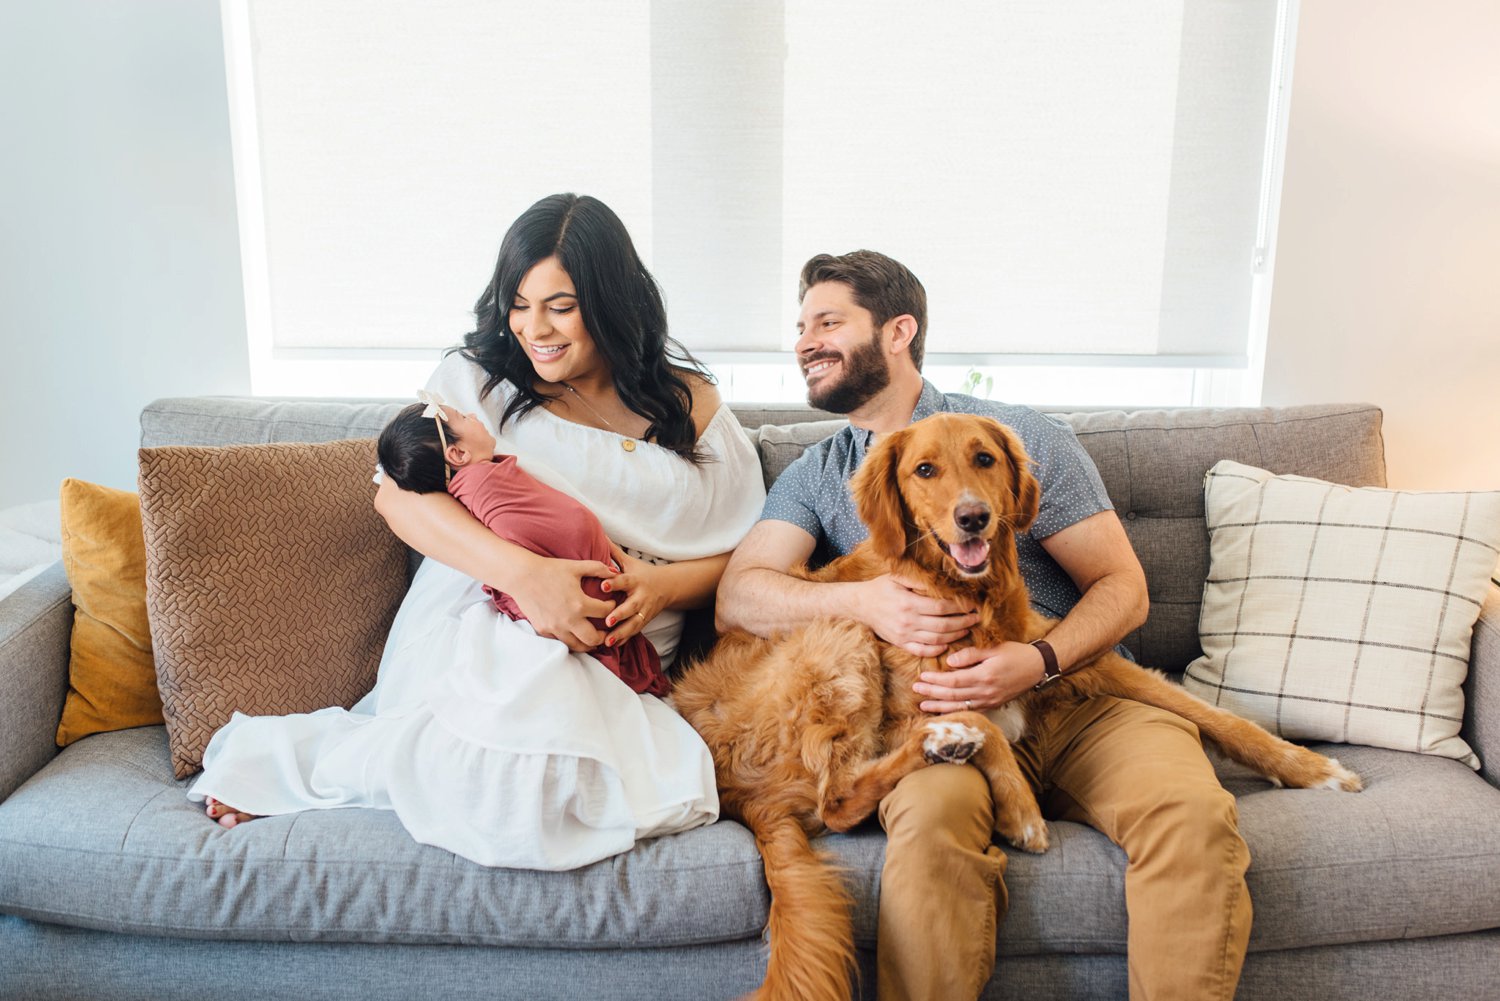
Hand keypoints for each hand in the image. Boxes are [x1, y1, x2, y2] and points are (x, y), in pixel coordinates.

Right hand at [504, 555, 617, 651]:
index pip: (606, 613)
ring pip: (578, 646)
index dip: (612, 607)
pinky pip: (562, 642)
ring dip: (588, 642)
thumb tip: (615, 572)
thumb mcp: (576, 566)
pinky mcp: (544, 631)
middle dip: (604, 635)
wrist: (522, 576)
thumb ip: (598, 568)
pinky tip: (574, 632)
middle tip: (605, 629)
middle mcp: (569, 620)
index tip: (610, 604)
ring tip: (592, 635)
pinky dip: (571, 640)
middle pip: (594, 639)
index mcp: (580, 604)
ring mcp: (555, 628)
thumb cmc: (550, 569)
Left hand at [600, 543, 670, 647]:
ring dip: (621, 632)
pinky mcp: (644, 621)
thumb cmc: (643, 573)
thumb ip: (614, 552)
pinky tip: (613, 645)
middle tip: (607, 620)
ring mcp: (644, 611)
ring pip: (633, 623)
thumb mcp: (630, 562)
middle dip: (619, 614)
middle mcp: (641, 597)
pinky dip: (624, 639)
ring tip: (608, 640)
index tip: (603, 585)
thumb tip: (600, 533)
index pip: (624, 581)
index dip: (614, 583)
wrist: (667, 587)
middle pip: (630, 606)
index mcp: (635, 580)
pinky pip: (634, 632)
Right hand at [860, 572, 978, 656]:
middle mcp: (908, 621)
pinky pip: (922, 650)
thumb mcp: (898, 577)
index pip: (942, 607)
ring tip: (967, 628)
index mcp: (909, 602)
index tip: (972, 604)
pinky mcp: (900, 643)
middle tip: (977, 617)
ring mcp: (904, 635)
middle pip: (943, 625)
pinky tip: (947, 644)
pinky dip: (937, 650)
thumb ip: (919, 580)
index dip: (960, 607)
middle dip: (964, 621)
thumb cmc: (880, 588)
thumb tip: (941, 583)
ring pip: (937, 639)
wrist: (860, 605)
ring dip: (955, 635)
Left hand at [914, 641, 1045, 713]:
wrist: (1037, 667)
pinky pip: (971, 712)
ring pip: (960, 707)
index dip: (936, 679)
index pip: (954, 680)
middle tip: (916, 689)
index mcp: (985, 676)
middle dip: (932, 693)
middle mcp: (986, 692)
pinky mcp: (993, 705)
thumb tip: (950, 661)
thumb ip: (971, 655)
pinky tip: (944, 712)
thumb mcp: (994, 648)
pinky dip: (955, 713)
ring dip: (940, 707)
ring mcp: (990, 701)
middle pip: (953, 695)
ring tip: (923, 705)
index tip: (922, 676)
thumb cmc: (1016, 654)